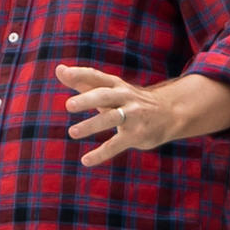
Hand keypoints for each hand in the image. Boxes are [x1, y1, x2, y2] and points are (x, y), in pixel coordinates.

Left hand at [61, 63, 229, 164]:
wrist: (170, 113)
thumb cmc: (129, 100)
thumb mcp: (110, 89)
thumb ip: (83, 81)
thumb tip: (58, 69)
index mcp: (116, 85)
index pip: (96, 77)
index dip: (80, 74)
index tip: (63, 72)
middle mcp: (125, 98)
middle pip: (105, 96)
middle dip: (88, 100)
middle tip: (68, 105)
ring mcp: (132, 117)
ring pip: (111, 119)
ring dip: (92, 125)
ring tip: (72, 132)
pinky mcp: (136, 135)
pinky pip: (116, 145)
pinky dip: (101, 153)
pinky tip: (85, 160)